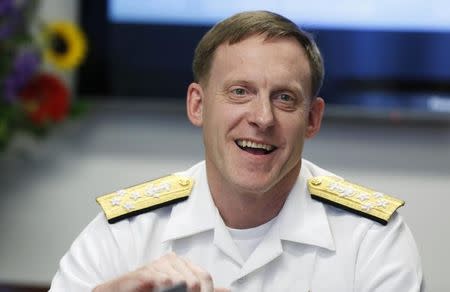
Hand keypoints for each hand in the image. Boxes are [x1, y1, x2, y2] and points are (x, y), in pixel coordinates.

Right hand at [93, 252, 228, 291]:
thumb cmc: (149, 291)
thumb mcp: (180, 291)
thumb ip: (204, 290)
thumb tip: (229, 291)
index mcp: (182, 264)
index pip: (205, 276)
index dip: (207, 291)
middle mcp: (172, 261)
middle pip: (196, 280)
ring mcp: (158, 265)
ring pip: (182, 281)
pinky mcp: (145, 272)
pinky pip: (164, 280)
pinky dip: (163, 288)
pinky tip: (159, 290)